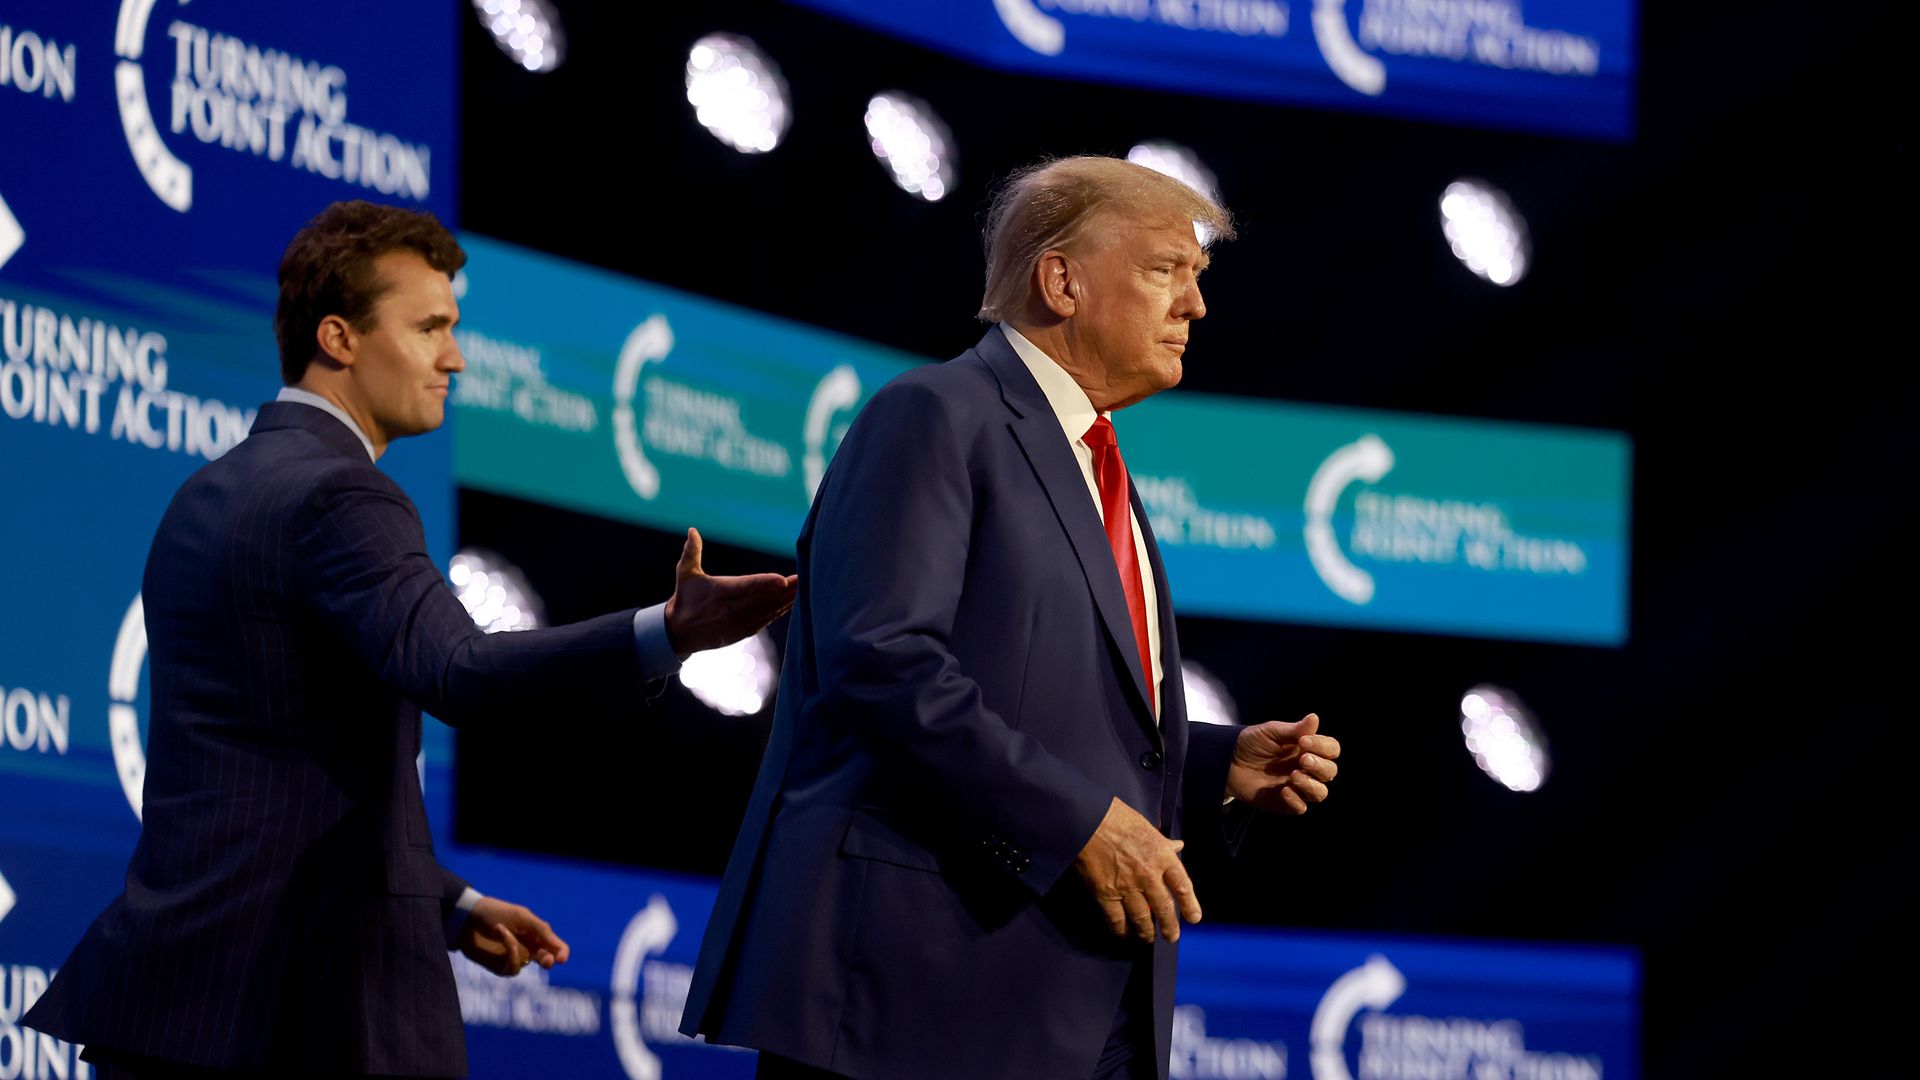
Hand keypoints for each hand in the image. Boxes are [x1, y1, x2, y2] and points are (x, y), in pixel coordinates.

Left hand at [457, 896, 569, 976]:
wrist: (466, 919)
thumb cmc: (495, 913)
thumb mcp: (521, 916)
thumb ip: (541, 930)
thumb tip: (558, 948)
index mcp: (537, 933)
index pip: (556, 946)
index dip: (562, 953)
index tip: (561, 959)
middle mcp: (529, 947)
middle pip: (547, 959)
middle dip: (548, 960)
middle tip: (546, 961)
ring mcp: (515, 958)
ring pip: (527, 964)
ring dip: (516, 948)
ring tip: (502, 930)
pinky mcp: (501, 967)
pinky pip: (512, 967)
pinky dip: (508, 950)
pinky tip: (500, 933)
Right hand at [663, 527, 797, 656]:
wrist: (679, 633)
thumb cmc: (685, 598)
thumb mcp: (685, 574)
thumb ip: (691, 552)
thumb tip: (692, 531)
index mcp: (720, 593)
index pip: (746, 587)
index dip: (765, 584)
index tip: (783, 580)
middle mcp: (732, 610)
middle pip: (765, 598)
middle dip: (787, 589)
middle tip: (806, 577)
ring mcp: (740, 623)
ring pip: (770, 610)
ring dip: (789, 600)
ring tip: (806, 587)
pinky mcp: (745, 632)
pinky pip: (768, 620)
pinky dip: (782, 610)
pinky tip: (795, 601)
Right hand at [1072, 797, 1201, 942]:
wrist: (1087, 819)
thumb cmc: (1117, 817)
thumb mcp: (1147, 827)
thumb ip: (1163, 843)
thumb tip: (1178, 846)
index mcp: (1162, 856)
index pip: (1183, 886)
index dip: (1190, 905)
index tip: (1194, 918)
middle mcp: (1148, 875)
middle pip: (1164, 908)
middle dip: (1170, 926)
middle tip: (1172, 936)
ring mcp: (1127, 887)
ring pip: (1142, 919)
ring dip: (1147, 932)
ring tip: (1148, 938)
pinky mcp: (1105, 893)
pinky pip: (1116, 919)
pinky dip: (1121, 930)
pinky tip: (1123, 934)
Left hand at [1226, 713, 1340, 813]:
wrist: (1227, 761)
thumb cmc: (1251, 743)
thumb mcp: (1271, 732)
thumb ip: (1294, 729)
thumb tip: (1314, 718)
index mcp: (1308, 749)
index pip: (1331, 749)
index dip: (1323, 747)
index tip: (1304, 741)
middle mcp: (1307, 769)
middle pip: (1330, 772)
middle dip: (1320, 766)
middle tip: (1302, 759)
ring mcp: (1298, 787)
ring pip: (1320, 793)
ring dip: (1311, 785)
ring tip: (1293, 776)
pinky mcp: (1286, 803)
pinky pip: (1301, 807)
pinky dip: (1296, 800)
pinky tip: (1283, 790)